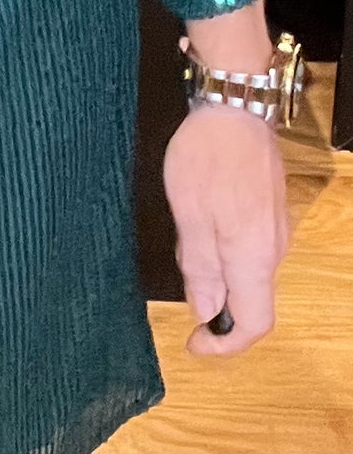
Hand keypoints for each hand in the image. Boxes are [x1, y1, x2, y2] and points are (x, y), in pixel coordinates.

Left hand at [163, 100, 290, 356]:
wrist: (235, 108)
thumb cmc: (207, 159)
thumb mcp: (189, 215)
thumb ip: (199, 268)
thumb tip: (206, 312)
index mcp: (253, 257)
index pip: (253, 323)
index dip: (224, 344)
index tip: (192, 344)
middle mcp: (272, 251)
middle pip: (249, 300)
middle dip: (211, 298)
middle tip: (179, 262)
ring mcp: (275, 231)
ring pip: (245, 272)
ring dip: (214, 269)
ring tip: (186, 229)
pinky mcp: (269, 213)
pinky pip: (247, 249)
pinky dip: (222, 248)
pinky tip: (200, 215)